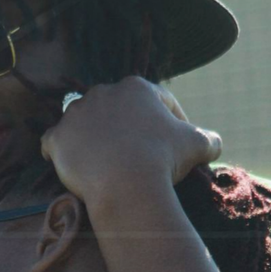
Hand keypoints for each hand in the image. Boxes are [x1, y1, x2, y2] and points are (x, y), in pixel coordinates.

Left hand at [37, 76, 222, 209]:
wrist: (127, 184)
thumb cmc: (164, 159)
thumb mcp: (199, 145)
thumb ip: (210, 138)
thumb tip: (214, 143)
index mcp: (136, 87)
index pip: (158, 101)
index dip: (172, 122)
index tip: (176, 145)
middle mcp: (102, 93)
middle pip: (118, 111)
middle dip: (129, 128)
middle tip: (141, 155)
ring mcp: (75, 115)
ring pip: (86, 123)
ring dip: (95, 137)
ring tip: (107, 162)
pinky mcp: (57, 138)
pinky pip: (56, 143)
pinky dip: (63, 152)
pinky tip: (72, 164)